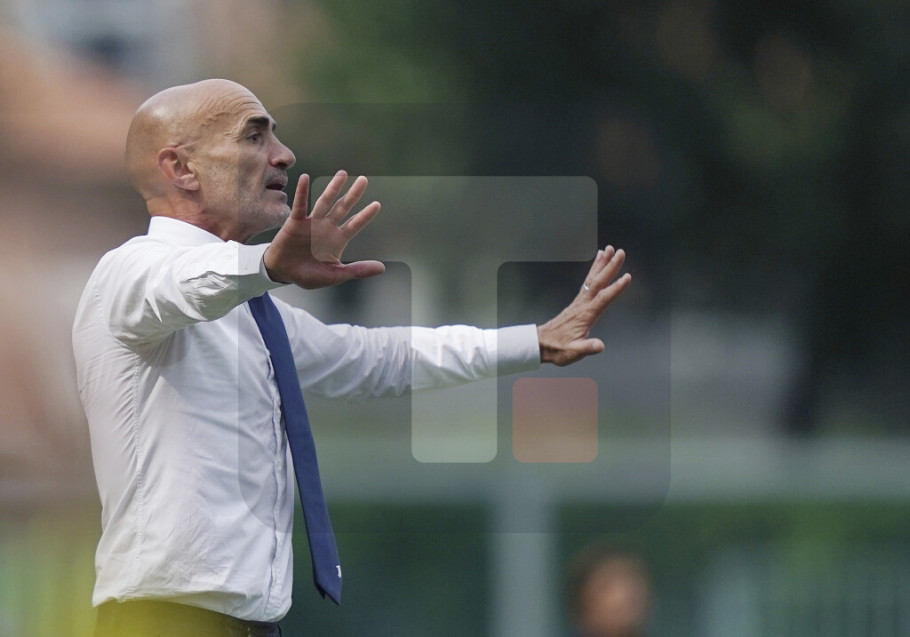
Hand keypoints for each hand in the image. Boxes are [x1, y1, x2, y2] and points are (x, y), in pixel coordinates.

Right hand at [263, 171, 384, 288]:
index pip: (355, 224)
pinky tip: (305, 178)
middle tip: (364, 180)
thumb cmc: (309, 275)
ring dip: (333, 188)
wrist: (283, 273)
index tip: (377, 204)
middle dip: (353, 194)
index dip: (365, 215)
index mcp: (337, 240)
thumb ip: (357, 270)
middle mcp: (326, 228)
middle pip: (343, 207)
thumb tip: (382, 268)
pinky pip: (300, 205)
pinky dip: (302, 192)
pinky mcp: (295, 222)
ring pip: (325, 202)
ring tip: (342, 174)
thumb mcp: (336, 275)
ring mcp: (312, 223)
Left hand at [537, 246, 630, 365]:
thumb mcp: (573, 352)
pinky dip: (593, 271)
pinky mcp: (577, 302)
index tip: (627, 277)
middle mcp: (582, 305)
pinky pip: (587, 282)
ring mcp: (579, 302)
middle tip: (619, 252)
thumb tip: (600, 345)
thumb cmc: (558, 348)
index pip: (603, 299)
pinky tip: (597, 264)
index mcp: (585, 315)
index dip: (615, 288)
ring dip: (601, 264)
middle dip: (610, 266)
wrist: (541, 344)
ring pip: (592, 279)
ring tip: (608, 250)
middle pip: (598, 282)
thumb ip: (587, 348)